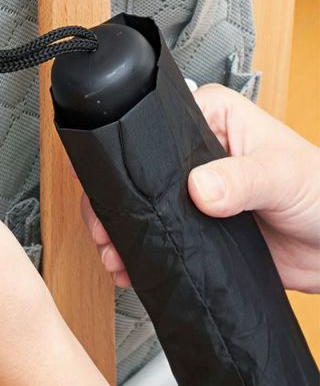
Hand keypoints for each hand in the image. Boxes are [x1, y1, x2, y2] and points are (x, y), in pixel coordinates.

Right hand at [82, 83, 319, 292]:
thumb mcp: (281, 174)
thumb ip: (242, 178)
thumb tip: (200, 188)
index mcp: (207, 118)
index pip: (149, 125)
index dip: (124, 153)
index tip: (108, 182)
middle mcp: (190, 152)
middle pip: (133, 169)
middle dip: (113, 200)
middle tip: (104, 226)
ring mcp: (187, 192)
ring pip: (138, 205)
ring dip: (120, 230)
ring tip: (113, 252)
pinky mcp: (192, 228)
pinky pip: (156, 237)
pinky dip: (138, 254)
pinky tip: (130, 267)